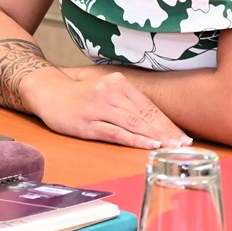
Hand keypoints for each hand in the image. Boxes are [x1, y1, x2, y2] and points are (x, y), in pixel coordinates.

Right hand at [27, 66, 191, 149]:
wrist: (47, 90)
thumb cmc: (79, 94)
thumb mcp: (105, 90)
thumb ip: (127, 102)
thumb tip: (155, 122)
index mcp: (118, 82)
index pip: (149, 106)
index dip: (168, 123)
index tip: (183, 137)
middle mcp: (110, 92)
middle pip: (145, 115)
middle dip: (167, 132)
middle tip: (184, 146)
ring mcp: (98, 107)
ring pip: (133, 123)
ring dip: (155, 137)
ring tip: (172, 148)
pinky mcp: (87, 122)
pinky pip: (116, 132)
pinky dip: (134, 139)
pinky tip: (148, 145)